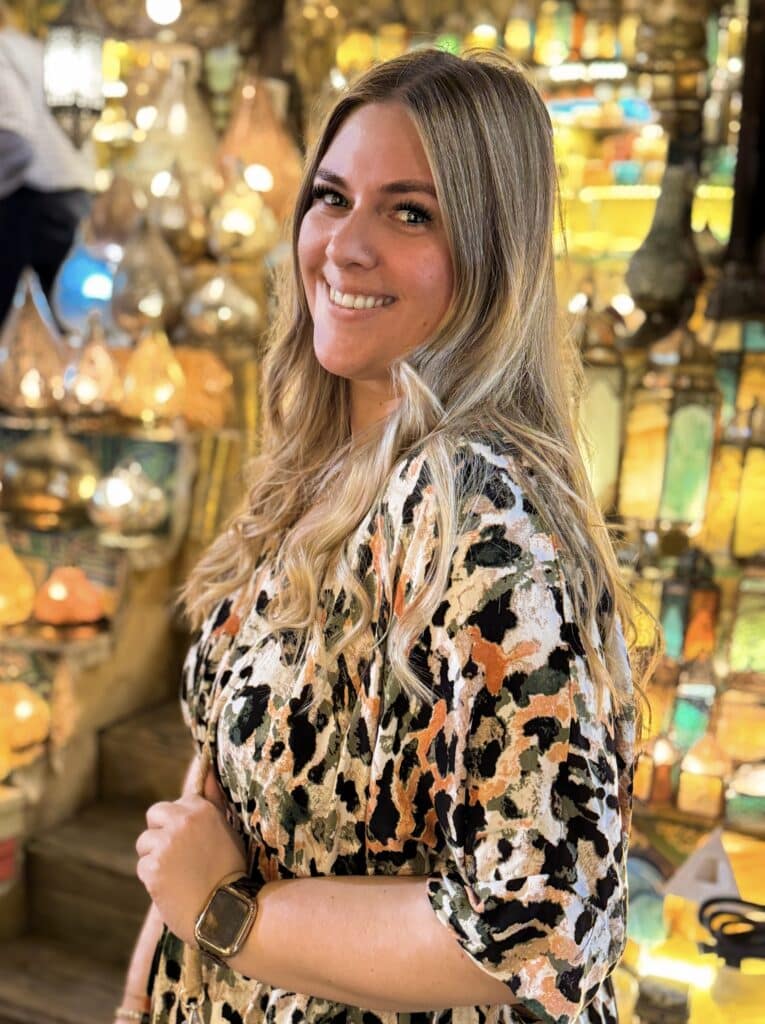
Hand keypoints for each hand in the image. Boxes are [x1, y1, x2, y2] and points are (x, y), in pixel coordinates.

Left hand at [135, 769, 246, 945]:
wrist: (228, 912)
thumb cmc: (229, 869)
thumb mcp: (227, 829)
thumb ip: (212, 799)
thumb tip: (207, 767)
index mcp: (201, 808)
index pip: (173, 805)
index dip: (180, 825)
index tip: (194, 844)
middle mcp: (182, 821)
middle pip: (154, 816)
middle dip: (161, 834)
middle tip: (180, 857)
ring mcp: (166, 844)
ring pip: (145, 843)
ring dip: (156, 858)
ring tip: (179, 874)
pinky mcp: (152, 868)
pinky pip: (143, 867)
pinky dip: (153, 879)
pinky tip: (173, 888)